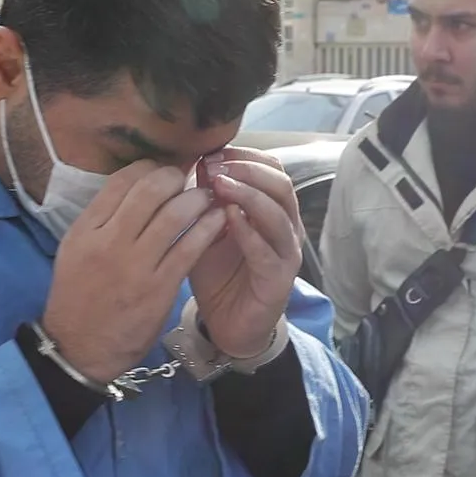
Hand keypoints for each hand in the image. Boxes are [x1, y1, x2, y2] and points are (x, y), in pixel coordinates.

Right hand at [41, 163, 228, 384]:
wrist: (79, 349)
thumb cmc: (78, 299)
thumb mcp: (73, 252)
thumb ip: (99, 222)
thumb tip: (131, 191)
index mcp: (84, 230)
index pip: (120, 182)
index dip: (148, 168)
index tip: (162, 171)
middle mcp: (108, 241)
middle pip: (149, 190)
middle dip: (175, 177)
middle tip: (187, 180)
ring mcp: (135, 265)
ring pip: (175, 214)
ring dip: (197, 199)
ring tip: (206, 199)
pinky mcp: (160, 287)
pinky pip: (191, 247)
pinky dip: (208, 227)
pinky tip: (217, 221)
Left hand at [186, 147, 301, 357]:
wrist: (229, 324)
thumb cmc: (218, 275)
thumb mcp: (205, 232)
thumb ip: (202, 204)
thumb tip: (190, 168)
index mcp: (269, 210)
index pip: (268, 169)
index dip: (242, 156)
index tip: (210, 152)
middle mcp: (284, 227)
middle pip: (279, 183)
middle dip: (246, 169)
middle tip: (214, 165)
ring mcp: (285, 252)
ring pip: (278, 213)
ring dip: (249, 194)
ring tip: (220, 183)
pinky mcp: (278, 279)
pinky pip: (267, 251)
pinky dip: (249, 231)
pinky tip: (229, 218)